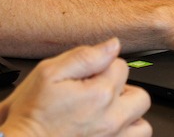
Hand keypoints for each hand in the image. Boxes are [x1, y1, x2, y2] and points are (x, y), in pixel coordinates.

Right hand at [0, 39, 150, 136]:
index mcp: (100, 94)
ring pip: (142, 123)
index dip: (102, 66)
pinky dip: (125, 132)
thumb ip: (84, 56)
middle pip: (140, 94)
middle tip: (101, 93)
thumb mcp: (48, 73)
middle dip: (123, 90)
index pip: (121, 66)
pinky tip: (107, 127)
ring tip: (108, 113)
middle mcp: (111, 119)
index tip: (87, 76)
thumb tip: (112, 45)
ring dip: (129, 115)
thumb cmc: (31, 114)